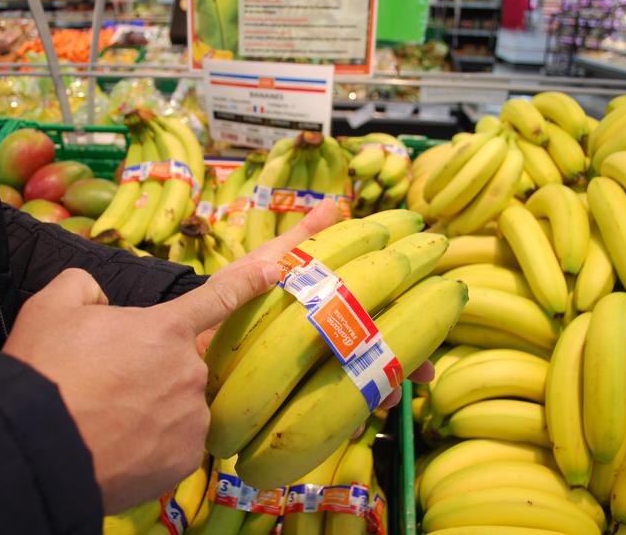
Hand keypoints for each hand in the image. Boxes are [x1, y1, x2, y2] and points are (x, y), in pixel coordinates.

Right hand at [4, 263, 278, 512]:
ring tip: (109, 421)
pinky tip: (119, 447)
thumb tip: (98, 299)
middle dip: (152, 370)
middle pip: (179, 364)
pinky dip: (152, 445)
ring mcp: (190, 418)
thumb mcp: (51, 307)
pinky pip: (174, 444)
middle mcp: (189, 371)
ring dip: (153, 409)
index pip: (218, 297)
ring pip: (178, 406)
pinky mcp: (184, 459)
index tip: (273, 273)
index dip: (248, 282)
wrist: (34, 446)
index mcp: (166, 328)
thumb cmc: (44, 370)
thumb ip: (83, 286)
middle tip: (109, 386)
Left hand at [199, 199, 433, 394]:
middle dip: (405, 361)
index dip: (408, 317)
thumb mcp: (268, 262)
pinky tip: (355, 420)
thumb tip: (335, 205)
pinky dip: (346, 416)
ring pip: (360, 382)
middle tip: (422, 370)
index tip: (432, 315)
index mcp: (328, 306)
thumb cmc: (235, 290)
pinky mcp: (294, 399)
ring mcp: (313, 370)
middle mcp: (327, 339)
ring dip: (382, 390)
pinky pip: (328, 413)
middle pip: (377, 351)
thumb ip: (301, 240)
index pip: (378, 311)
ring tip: (390, 397)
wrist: (193, 328)